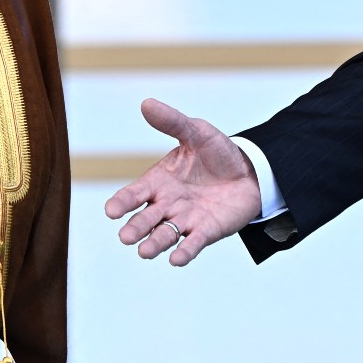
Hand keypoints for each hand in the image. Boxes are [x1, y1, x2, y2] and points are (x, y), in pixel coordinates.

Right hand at [104, 98, 262, 266]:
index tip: (111, 211)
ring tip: (144, 251)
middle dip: (136, 227)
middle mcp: (167, 203)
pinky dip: (184, 251)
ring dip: (154, 243)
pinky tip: (176, 259)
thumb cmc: (217, 152)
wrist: (251, 170)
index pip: (134, 194)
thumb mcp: (196, 132)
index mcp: (159, 181)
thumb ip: (172, 122)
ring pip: (165, 235)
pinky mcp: (206, 231)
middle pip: (146, 218)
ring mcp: (186, 219)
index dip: (122, 202)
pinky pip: (192, 243)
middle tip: (126, 237)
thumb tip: (147, 103)